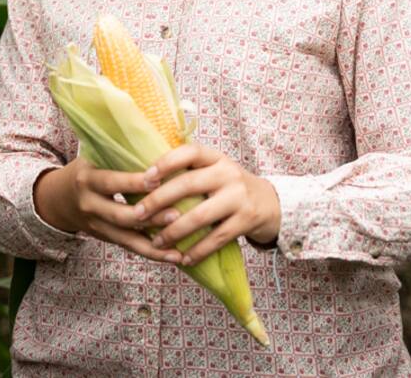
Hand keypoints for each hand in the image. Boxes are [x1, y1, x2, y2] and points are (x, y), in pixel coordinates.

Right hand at [33, 157, 184, 264]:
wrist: (58, 199)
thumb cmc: (87, 170)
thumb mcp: (93, 156)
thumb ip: (116, 151)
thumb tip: (154, 136)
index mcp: (87, 179)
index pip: (112, 182)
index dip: (134, 183)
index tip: (158, 179)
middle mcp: (90, 205)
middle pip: (120, 215)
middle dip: (149, 217)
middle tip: (176, 214)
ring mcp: (96, 226)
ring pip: (127, 239)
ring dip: (154, 245)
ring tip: (179, 248)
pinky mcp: (105, 239)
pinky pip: (130, 248)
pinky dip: (152, 254)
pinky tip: (174, 257)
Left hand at [130, 144, 280, 265]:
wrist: (272, 203)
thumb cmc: (231, 188)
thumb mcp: (216, 171)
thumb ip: (191, 172)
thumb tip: (144, 182)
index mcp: (217, 157)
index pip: (190, 151)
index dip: (166, 162)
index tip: (145, 177)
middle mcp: (228, 173)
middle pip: (188, 184)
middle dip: (159, 200)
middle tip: (138, 214)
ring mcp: (239, 196)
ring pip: (200, 215)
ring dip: (174, 231)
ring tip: (156, 242)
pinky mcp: (247, 220)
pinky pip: (217, 238)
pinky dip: (198, 250)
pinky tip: (184, 259)